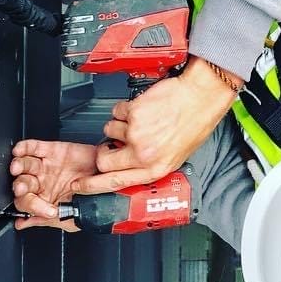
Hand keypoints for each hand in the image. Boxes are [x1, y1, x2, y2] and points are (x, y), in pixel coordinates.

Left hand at [9, 140, 100, 231]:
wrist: (111, 177)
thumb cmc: (94, 198)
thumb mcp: (72, 216)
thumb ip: (45, 219)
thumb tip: (22, 224)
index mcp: (43, 200)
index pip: (26, 204)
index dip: (32, 206)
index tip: (49, 210)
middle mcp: (42, 183)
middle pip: (22, 184)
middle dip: (21, 186)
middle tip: (25, 189)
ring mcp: (46, 166)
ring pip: (24, 164)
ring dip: (19, 166)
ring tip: (18, 168)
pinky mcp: (52, 150)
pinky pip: (32, 147)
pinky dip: (24, 148)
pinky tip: (20, 152)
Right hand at [73, 56, 239, 196]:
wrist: (200, 96)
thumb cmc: (193, 123)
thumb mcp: (175, 156)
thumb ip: (149, 164)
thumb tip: (127, 166)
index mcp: (155, 169)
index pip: (116, 183)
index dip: (93, 185)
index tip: (81, 185)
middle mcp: (144, 154)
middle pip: (103, 160)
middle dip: (104, 150)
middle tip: (115, 143)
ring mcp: (136, 134)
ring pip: (109, 131)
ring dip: (120, 125)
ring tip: (140, 120)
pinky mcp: (133, 113)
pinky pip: (117, 112)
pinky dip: (126, 109)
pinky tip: (142, 109)